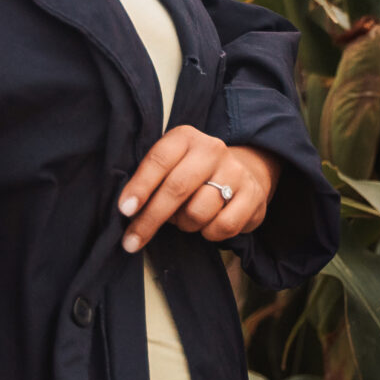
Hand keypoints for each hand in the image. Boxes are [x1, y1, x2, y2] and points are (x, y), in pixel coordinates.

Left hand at [117, 126, 278, 251]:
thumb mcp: (169, 166)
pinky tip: (208, 225)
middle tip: (132, 241)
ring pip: (198, 212)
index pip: (159, 160)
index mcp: (185, 137)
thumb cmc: (190, 174)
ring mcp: (235, 172)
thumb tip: (128, 211)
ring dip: (184, 225)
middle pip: (177, 188)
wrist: (240, 171)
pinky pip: (224, 226)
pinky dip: (210, 234)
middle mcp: (213, 149)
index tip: (125, 210)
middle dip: (150, 219)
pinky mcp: (254, 195)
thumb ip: (149, 181)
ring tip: (185, 219)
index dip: (140, 186)